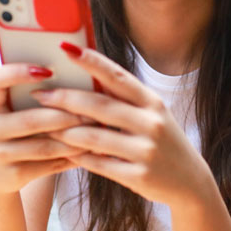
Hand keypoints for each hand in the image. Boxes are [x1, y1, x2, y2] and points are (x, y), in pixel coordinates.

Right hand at [0, 64, 85, 194]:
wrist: (0, 173)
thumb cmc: (20, 129)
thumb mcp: (20, 110)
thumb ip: (41, 93)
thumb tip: (82, 71)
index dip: (18, 73)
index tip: (47, 71)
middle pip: (31, 119)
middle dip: (66, 115)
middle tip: (94, 110)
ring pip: (44, 146)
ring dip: (75, 139)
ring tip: (99, 131)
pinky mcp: (12, 175)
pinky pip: (49, 165)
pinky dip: (73, 158)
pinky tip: (91, 151)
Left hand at [32, 45, 212, 208]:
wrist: (190, 182)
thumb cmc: (163, 141)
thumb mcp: (152, 114)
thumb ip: (123, 98)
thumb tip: (87, 74)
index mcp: (152, 102)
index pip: (118, 77)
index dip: (92, 62)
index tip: (67, 49)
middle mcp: (151, 123)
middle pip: (99, 106)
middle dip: (65, 99)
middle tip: (39, 94)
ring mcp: (146, 151)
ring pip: (94, 137)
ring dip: (65, 132)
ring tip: (44, 126)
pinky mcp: (138, 176)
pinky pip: (99, 164)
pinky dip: (78, 157)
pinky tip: (62, 152)